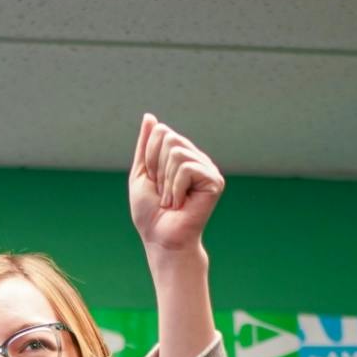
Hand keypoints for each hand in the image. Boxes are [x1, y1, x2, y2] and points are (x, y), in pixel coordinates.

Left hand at [129, 114, 223, 253]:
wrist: (161, 239)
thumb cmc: (150, 213)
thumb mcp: (141, 174)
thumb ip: (145, 146)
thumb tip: (150, 117)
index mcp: (181, 155)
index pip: (161, 132)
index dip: (150, 157)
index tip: (154, 183)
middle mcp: (197, 158)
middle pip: (169, 137)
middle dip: (157, 168)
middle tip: (163, 193)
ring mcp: (207, 169)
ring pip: (176, 153)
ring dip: (166, 182)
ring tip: (172, 201)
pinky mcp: (215, 181)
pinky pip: (186, 168)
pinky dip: (175, 189)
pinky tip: (181, 204)